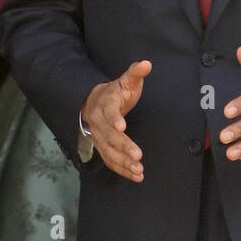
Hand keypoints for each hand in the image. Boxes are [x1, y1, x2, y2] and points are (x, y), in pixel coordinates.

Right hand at [81, 59, 151, 181]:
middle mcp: (99, 123)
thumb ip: (135, 73)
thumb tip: (146, 63)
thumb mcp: (126, 81)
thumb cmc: (115, 92)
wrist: (94, 103)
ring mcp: (99, 137)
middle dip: (123, 146)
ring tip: (138, 169)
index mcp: (105, 104)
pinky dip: (122, 170)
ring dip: (123, 162)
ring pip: (109, 151)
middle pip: (109, 136)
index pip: (108, 111)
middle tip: (138, 155)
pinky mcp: (103, 148)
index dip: (114, 119)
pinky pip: (111, 161)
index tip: (122, 126)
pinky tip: (136, 176)